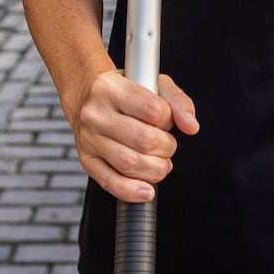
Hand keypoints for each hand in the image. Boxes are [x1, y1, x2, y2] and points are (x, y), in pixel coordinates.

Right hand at [65, 68, 196, 201]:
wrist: (83, 95)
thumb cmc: (121, 90)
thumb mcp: (152, 82)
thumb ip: (177, 100)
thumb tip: (191, 125)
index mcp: (112, 89)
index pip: (152, 110)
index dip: (168, 120)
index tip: (165, 121)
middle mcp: (96, 114)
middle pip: (143, 140)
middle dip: (166, 147)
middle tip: (166, 144)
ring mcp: (89, 139)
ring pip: (129, 164)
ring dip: (155, 169)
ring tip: (159, 162)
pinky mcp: (87, 160)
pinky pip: (109, 182)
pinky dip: (131, 191)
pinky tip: (146, 190)